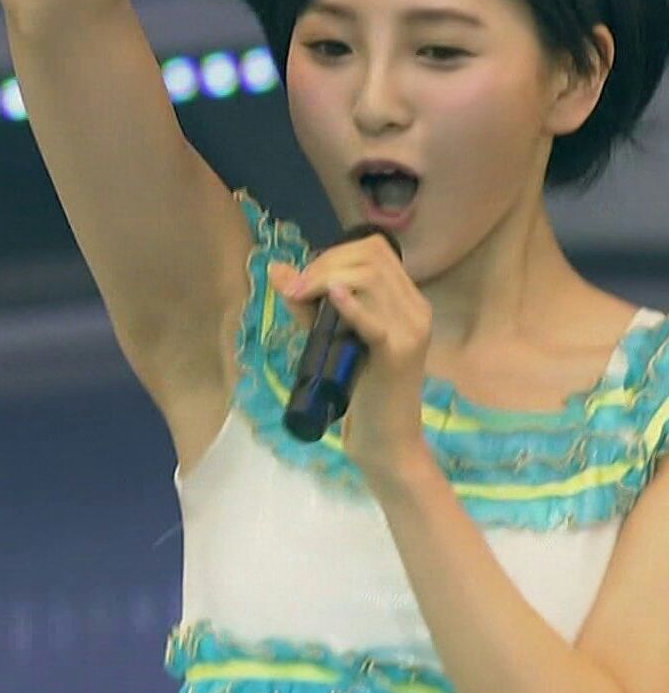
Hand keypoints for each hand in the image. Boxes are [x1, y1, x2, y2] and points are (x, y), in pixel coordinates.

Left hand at [268, 232, 432, 478]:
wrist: (387, 442)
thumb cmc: (362, 391)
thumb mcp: (334, 337)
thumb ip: (308, 304)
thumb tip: (276, 268)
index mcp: (408, 300)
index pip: (376, 249)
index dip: (336, 253)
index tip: (305, 278)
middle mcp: (416, 308)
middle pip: (372, 258)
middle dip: (326, 264)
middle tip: (296, 290)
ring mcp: (412, 330)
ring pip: (371, 279)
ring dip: (327, 279)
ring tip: (301, 297)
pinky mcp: (398, 355)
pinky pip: (375, 322)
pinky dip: (351, 306)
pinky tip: (331, 294)